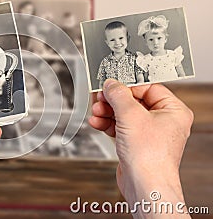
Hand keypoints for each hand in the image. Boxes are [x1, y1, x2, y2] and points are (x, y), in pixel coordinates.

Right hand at [89, 79, 192, 217]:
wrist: (144, 185)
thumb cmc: (150, 157)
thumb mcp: (130, 115)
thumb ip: (118, 95)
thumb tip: (111, 84)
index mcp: (173, 110)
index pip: (148, 88)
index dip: (127, 86)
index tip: (111, 85)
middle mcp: (163, 121)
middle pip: (133, 101)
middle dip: (113, 101)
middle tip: (100, 98)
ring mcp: (149, 134)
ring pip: (124, 115)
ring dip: (107, 112)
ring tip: (96, 111)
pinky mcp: (136, 144)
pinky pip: (120, 127)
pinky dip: (108, 124)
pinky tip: (97, 122)